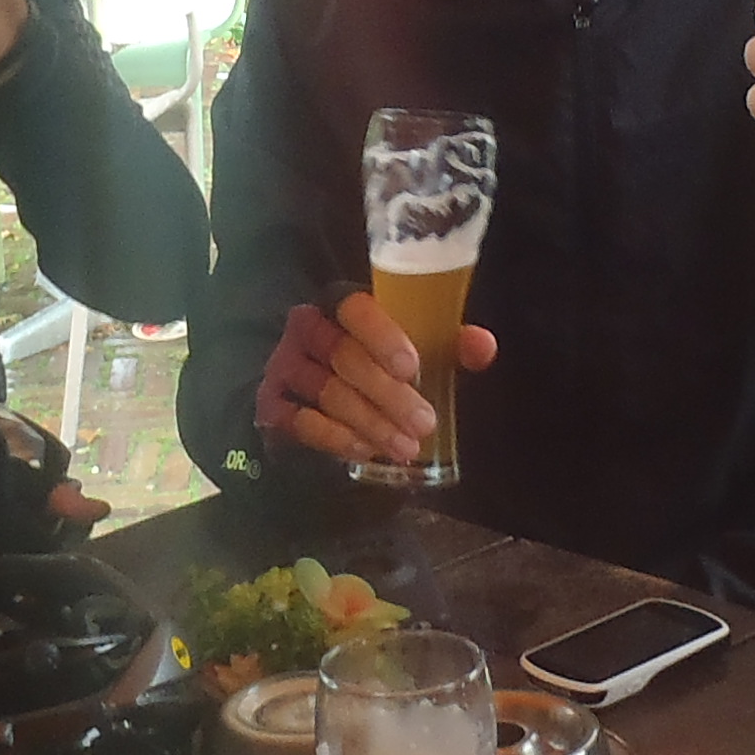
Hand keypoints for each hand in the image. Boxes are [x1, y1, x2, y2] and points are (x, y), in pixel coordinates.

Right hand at [254, 292, 495, 471]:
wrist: (310, 389)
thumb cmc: (373, 360)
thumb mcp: (412, 346)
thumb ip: (448, 342)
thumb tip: (483, 346)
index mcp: (342, 304)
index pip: (356, 308)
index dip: (383, 336)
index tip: (413, 367)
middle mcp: (307, 328)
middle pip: (344, 357)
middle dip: (389, 395)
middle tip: (425, 423)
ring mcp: (284, 364)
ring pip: (328, 392)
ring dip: (371, 422)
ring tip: (407, 447)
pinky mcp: (271, 402)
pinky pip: (301, 420)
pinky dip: (335, 437)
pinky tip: (365, 450)